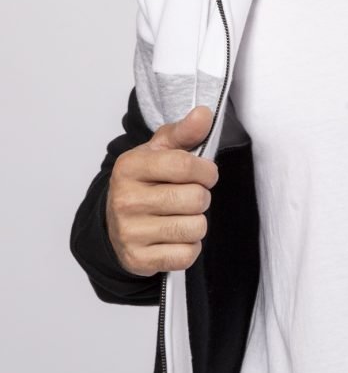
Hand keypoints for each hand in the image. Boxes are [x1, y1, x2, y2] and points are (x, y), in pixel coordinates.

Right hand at [106, 105, 218, 275]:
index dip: (207, 170)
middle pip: (195, 198)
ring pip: (196, 227)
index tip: (206, 174)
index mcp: (130, 167)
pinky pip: (187, 255)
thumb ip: (184, 131)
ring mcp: (130, 232)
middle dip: (201, 197)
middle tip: (188, 197)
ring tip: (181, 217)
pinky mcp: (138, 259)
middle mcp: (125, 200)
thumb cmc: (145, 182)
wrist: (115, 224)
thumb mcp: (160, 151)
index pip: (186, 165)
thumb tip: (204, 113)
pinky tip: (175, 238)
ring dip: (197, 223)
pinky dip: (189, 247)